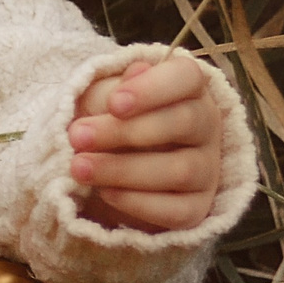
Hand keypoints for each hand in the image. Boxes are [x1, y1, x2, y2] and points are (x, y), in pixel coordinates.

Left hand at [67, 53, 223, 231]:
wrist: (100, 168)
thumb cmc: (104, 120)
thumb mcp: (99, 98)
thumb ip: (113, 88)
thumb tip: (137, 71)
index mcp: (186, 89)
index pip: (186, 77)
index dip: (153, 88)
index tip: (114, 103)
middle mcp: (206, 127)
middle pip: (183, 122)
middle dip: (124, 131)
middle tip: (76, 137)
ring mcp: (206, 169)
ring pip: (180, 170)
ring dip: (123, 170)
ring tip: (79, 168)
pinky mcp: (197, 207)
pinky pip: (178, 211)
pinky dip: (138, 203)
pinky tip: (104, 193)